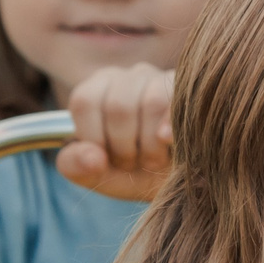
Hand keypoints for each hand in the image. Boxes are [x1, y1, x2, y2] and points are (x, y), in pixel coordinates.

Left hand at [56, 64, 174, 200]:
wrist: (171, 184)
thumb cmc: (129, 173)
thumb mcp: (95, 175)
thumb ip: (76, 165)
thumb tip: (94, 158)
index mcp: (94, 91)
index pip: (85, 101)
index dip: (95, 137)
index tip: (105, 158)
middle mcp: (125, 78)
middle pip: (119, 105)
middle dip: (125, 147)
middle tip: (132, 163)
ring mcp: (159, 79)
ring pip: (153, 102)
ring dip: (152, 145)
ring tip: (153, 159)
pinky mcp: (188, 90)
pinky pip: (181, 102)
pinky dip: (173, 128)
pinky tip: (169, 143)